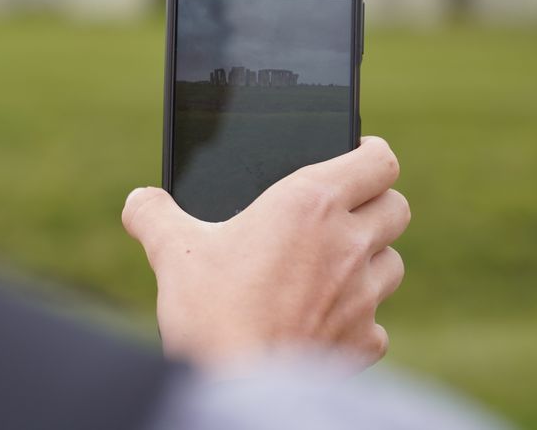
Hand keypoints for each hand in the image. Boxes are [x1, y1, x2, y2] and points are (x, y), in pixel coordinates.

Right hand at [122, 137, 408, 368]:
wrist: (237, 385)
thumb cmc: (211, 310)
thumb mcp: (172, 251)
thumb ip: (153, 214)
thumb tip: (139, 201)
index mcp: (309, 203)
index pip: (379, 160)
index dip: (370, 152)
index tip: (355, 154)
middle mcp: (348, 243)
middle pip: (397, 207)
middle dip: (376, 204)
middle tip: (342, 212)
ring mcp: (363, 295)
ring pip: (393, 263)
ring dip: (371, 259)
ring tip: (334, 266)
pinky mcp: (363, 341)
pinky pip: (378, 323)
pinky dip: (360, 319)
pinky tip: (326, 320)